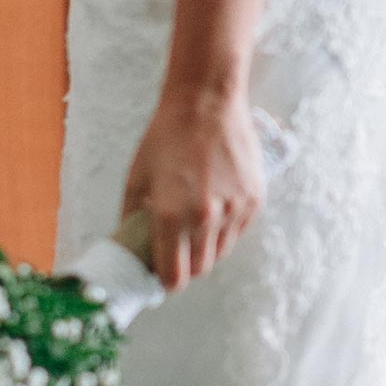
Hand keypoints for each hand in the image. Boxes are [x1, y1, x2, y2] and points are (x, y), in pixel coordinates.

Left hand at [121, 84, 261, 290]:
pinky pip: (238, 231)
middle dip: (186, 267)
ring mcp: (233, 210)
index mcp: (170, 215)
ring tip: (194, 226)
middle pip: (199, 269)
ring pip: (220, 252)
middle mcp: (204, 218)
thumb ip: (133, 217)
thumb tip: (132, 244)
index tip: (163, 279)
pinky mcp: (253, 200)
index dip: (167, 282)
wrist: (206, 103)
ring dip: (206, 249)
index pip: (174, 276)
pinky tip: (214, 207)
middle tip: (177, 253)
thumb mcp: (137, 177)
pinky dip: (226, 229)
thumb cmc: (167, 137)